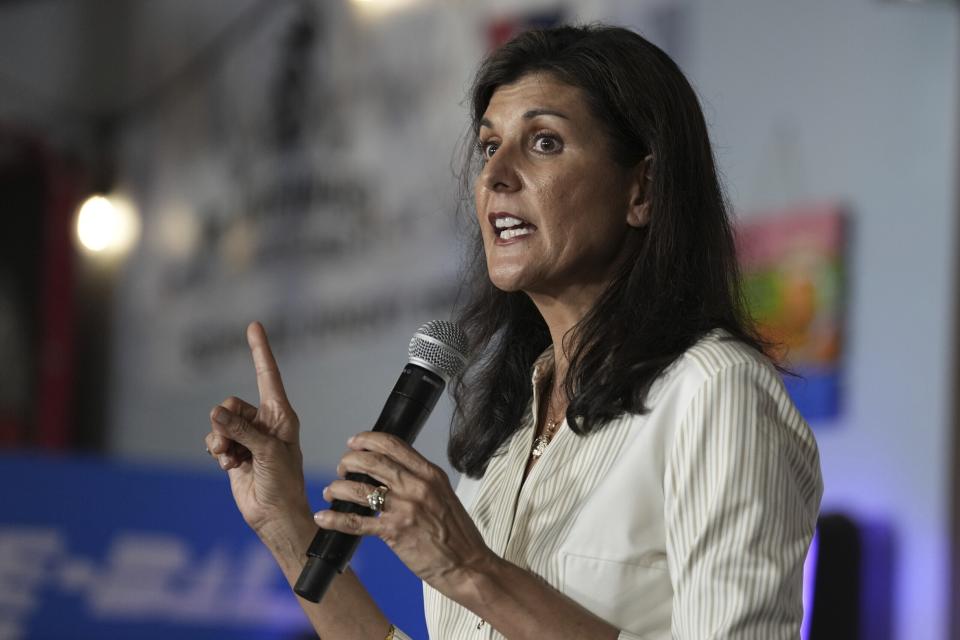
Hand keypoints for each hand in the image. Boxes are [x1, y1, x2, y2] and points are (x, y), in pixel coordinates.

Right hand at [205, 322, 311, 537]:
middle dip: (227, 421)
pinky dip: (217, 451)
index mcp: (281, 414)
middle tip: (234, 443)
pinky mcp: (233, 452)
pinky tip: (229, 465)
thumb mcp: (267, 451)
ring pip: (220, 422)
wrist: (275, 515)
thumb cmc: (283, 482)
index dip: (260, 350)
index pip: (268, 375)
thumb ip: (241, 429)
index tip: (254, 325)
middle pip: (232, 404)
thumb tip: (215, 412)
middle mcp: (264, 422)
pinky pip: (215, 439)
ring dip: (221, 440)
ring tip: (232, 458)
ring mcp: (248, 437)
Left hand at [315, 431, 496, 597]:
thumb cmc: (457, 534)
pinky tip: (324, 517)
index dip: (367, 439)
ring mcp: (405, 509)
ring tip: (331, 491)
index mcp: (430, 473)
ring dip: (338, 488)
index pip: (393, 444)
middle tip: (342, 468)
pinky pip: (356, 522)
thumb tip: (392, 471)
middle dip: (349, 461)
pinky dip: (335, 519)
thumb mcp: (443, 495)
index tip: (354, 442)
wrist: (468, 565)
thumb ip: (420, 481)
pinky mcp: (394, 532)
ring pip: (359, 489)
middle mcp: (417, 486)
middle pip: (371, 461)